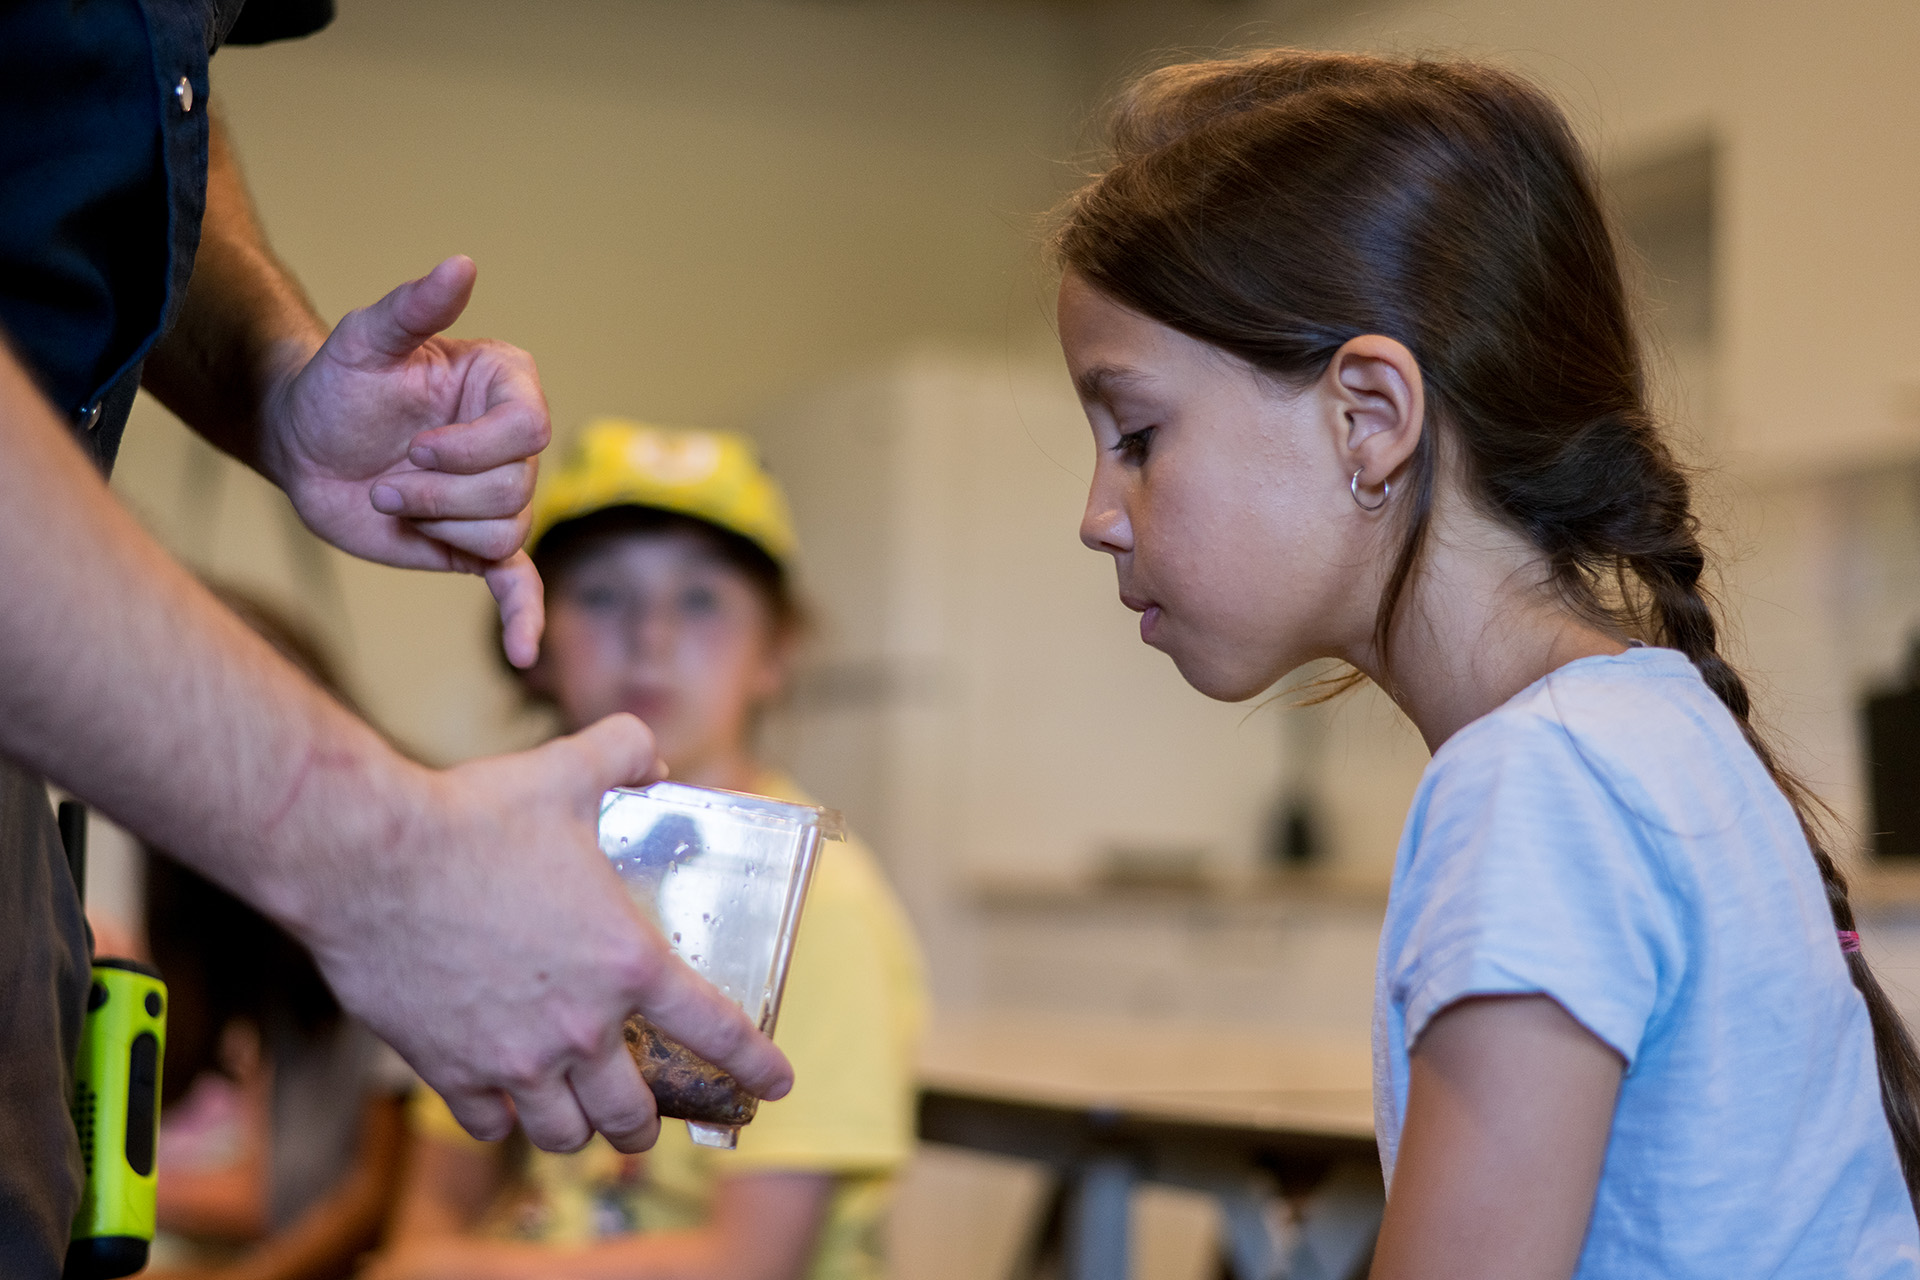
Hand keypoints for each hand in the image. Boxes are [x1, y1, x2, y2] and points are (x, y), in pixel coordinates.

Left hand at [259, 257, 548, 666]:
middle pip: (515, 487)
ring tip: (390, 503)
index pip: (528, 431)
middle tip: (387, 482)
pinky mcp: (476, 547)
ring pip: (503, 531)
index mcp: (507, 388)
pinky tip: (523, 653)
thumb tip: (463, 263)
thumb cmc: (336, 383)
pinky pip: (518, 585)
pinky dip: (524, 619)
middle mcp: (515, 445)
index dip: (470, 449)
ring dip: (439, 525)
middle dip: (442, 493)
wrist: (302, 441)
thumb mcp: (367, 340)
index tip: (413, 445)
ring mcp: (499, 499)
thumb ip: (416, 307)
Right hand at [300, 713, 792, 1153]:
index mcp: (627, 962)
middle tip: (644, 1113)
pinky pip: (488, 1126)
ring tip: (578, 1116)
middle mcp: (580, 1026)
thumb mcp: (566, 771)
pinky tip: (502, 1102)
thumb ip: (622, 755)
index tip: (776, 1083)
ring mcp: (512, 1058)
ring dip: (577, 1129)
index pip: (715, 1029)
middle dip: (645, 1122)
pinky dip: (501, 1122)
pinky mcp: (448, 1069)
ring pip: (564, 1133)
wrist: (367, 858)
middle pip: (633, 1112)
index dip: (753, 1063)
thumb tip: (650, 755)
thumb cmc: (470, 816)